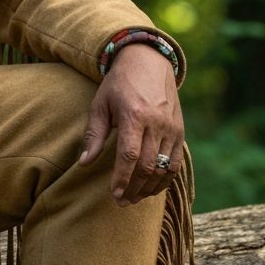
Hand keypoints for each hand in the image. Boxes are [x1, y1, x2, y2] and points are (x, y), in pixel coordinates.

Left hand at [78, 44, 183, 204]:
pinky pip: (175, 162)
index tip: (115, 195)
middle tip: (122, 202)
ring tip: (135, 198)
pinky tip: (152, 187)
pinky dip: (165, 178)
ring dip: (149, 188)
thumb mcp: (101, 104)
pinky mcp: (180, 131)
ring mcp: (171, 128)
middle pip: (148, 166)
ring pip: (163, 168)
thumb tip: (84, 162)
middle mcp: (156, 123)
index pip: (130, 156)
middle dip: (134, 188)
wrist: (148, 62)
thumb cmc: (119, 84)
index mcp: (134, 115)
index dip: (122, 179)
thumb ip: (94, 134)